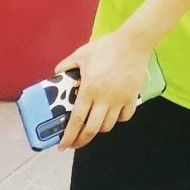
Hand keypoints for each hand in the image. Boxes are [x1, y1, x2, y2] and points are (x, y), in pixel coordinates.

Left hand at [55, 30, 145, 150]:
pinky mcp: (133, 96)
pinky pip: (125, 116)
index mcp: (89, 90)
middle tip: (75, 142)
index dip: (68, 136)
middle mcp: (104, 99)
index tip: (62, 147)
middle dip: (82, 140)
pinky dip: (118, 119)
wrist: (133, 42)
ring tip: (93, 125)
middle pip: (92, 129)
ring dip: (99, 129)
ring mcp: (120, 99)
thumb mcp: (81, 54)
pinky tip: (114, 114)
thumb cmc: (106, 47)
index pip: (76, 120)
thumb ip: (66, 65)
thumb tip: (56, 74)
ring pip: (108, 125)